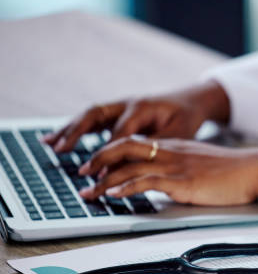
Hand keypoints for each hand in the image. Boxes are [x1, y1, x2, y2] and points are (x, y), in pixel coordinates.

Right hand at [42, 80, 229, 152]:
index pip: (120, 133)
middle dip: (76, 132)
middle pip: (96, 115)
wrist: (192, 101)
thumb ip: (154, 148)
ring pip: (90, 115)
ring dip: (69, 129)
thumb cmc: (186, 118)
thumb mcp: (177, 135)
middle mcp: (128, 103)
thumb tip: (130, 166)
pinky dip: (76, 128)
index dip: (109, 153)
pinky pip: (93, 119)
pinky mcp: (118, 111)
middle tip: (60, 149)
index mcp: (143, 107)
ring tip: (49, 143)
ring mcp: (121, 105)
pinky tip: (58, 139)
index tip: (98, 172)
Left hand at [78, 138, 257, 205]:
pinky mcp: (182, 181)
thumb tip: (166, 183)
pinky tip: (113, 195)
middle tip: (81, 174)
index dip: (110, 152)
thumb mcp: (201, 164)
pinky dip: (125, 188)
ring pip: (128, 166)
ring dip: (103, 180)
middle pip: (123, 147)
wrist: (253, 169)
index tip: (96, 165)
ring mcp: (175, 165)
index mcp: (174, 145)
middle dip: (97, 160)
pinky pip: (146, 181)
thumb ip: (181, 168)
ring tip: (88, 192)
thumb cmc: (233, 170)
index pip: (133, 142)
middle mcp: (170, 151)